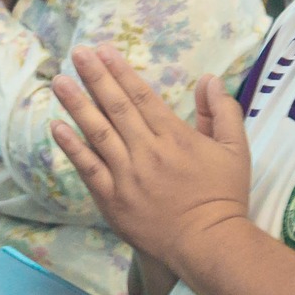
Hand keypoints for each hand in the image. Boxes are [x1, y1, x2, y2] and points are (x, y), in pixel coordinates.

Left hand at [48, 47, 252, 269]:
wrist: (208, 244)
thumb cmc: (224, 196)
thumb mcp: (236, 150)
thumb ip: (223, 111)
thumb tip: (209, 79)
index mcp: (175, 137)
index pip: (141, 96)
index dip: (121, 71)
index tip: (104, 50)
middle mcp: (147, 151)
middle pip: (115, 107)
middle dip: (95, 77)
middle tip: (77, 54)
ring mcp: (126, 176)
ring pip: (97, 133)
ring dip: (76, 105)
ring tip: (60, 82)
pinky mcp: (112, 199)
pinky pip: (88, 168)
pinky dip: (72, 147)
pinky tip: (57, 128)